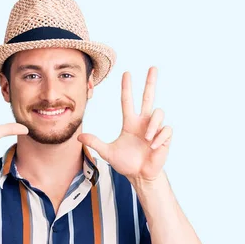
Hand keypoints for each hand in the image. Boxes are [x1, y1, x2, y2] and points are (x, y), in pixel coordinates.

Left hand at [78, 67, 171, 182]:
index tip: (126, 73)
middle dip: (150, 82)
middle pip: (148, 97)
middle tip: (152, 68)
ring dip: (152, 126)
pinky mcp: (164, 137)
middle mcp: (143, 122)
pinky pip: (165, 130)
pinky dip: (159, 138)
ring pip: (158, 113)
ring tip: (146, 139)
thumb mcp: (108, 152)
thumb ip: (95, 143)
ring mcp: (155, 129)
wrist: (140, 176)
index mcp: (130, 122)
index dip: (127, 87)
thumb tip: (79, 136)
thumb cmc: (127, 163)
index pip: (128, 101)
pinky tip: (153, 147)